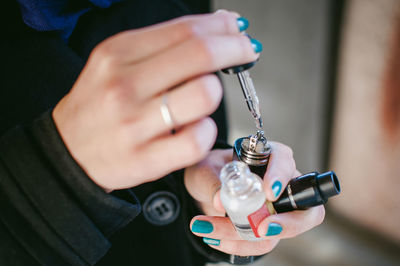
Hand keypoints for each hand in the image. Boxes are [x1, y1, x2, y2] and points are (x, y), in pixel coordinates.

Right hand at [52, 11, 258, 190]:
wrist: (70, 150)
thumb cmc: (101, 104)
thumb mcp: (118, 63)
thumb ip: (166, 44)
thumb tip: (222, 26)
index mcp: (118, 54)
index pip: (185, 30)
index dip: (222, 28)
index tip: (238, 30)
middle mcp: (124, 86)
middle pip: (200, 55)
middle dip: (236, 48)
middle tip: (247, 51)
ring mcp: (134, 125)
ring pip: (204, 95)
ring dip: (215, 93)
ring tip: (202, 98)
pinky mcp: (146, 160)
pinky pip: (198, 140)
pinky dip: (206, 131)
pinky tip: (194, 128)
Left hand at [186, 143, 324, 255]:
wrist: (203, 187)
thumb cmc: (210, 169)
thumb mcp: (205, 171)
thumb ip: (212, 183)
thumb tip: (219, 202)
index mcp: (268, 157)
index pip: (285, 162)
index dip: (281, 177)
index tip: (269, 192)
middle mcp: (281, 184)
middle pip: (305, 209)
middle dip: (287, 224)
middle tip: (262, 229)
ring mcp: (277, 210)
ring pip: (276, 231)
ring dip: (244, 237)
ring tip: (208, 229)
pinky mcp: (267, 228)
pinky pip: (261, 243)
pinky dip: (238, 245)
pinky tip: (215, 238)